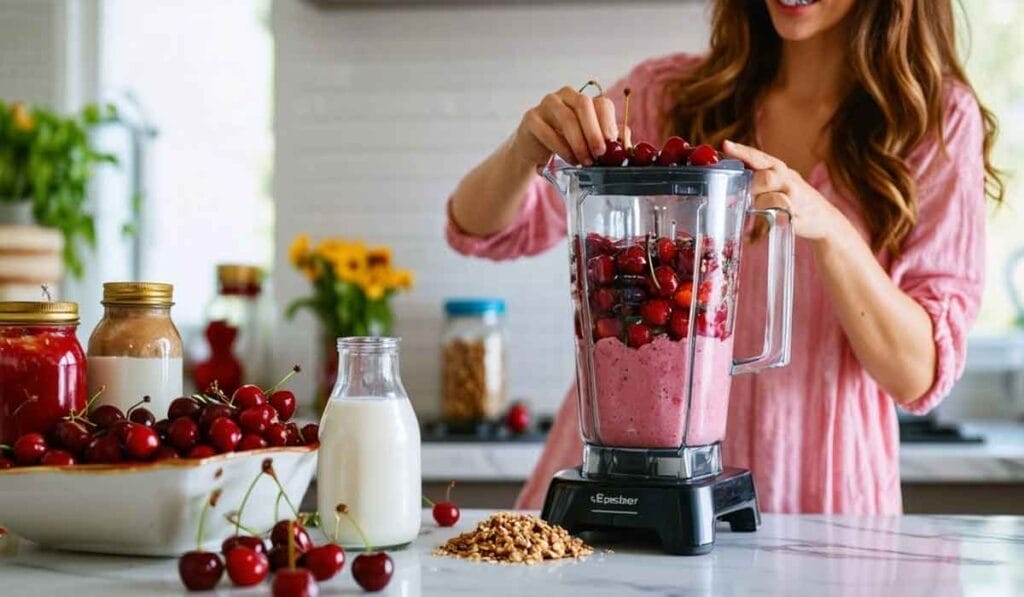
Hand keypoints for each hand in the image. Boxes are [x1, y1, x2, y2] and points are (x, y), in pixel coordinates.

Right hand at [511, 86, 618, 166]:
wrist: (534, 150)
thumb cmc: (565, 143)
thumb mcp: (588, 142)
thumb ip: (607, 140)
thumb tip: (627, 145)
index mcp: (584, 100)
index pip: (601, 103)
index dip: (608, 122)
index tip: (611, 143)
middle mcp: (566, 96)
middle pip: (583, 105)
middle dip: (594, 131)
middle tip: (599, 153)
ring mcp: (547, 104)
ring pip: (566, 117)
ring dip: (578, 142)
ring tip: (584, 161)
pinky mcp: (531, 118)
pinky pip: (547, 131)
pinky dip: (561, 148)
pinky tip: (569, 159)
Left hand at [722, 140, 843, 241]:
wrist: (825, 220)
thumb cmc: (795, 201)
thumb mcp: (779, 184)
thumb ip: (758, 180)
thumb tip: (729, 180)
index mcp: (780, 170)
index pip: (759, 157)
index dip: (742, 151)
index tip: (726, 144)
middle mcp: (788, 180)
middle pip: (765, 177)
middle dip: (752, 186)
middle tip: (743, 195)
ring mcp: (794, 198)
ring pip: (772, 197)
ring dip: (761, 205)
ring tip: (759, 210)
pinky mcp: (797, 215)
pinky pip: (781, 215)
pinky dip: (771, 219)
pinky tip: (770, 221)